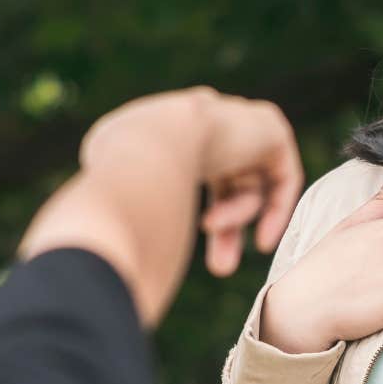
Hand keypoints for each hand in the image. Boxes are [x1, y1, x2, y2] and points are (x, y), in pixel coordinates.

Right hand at [78, 86, 301, 277]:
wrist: (148, 149)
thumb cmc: (117, 176)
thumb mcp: (101, 180)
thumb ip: (118, 190)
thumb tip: (104, 221)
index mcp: (163, 121)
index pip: (188, 166)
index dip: (185, 206)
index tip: (178, 240)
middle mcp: (200, 115)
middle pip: (223, 178)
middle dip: (222, 225)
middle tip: (219, 268)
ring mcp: (235, 117)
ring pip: (246, 184)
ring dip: (233, 224)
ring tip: (218, 258)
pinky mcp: (269, 127)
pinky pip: (281, 176)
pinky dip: (274, 211)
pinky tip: (261, 242)